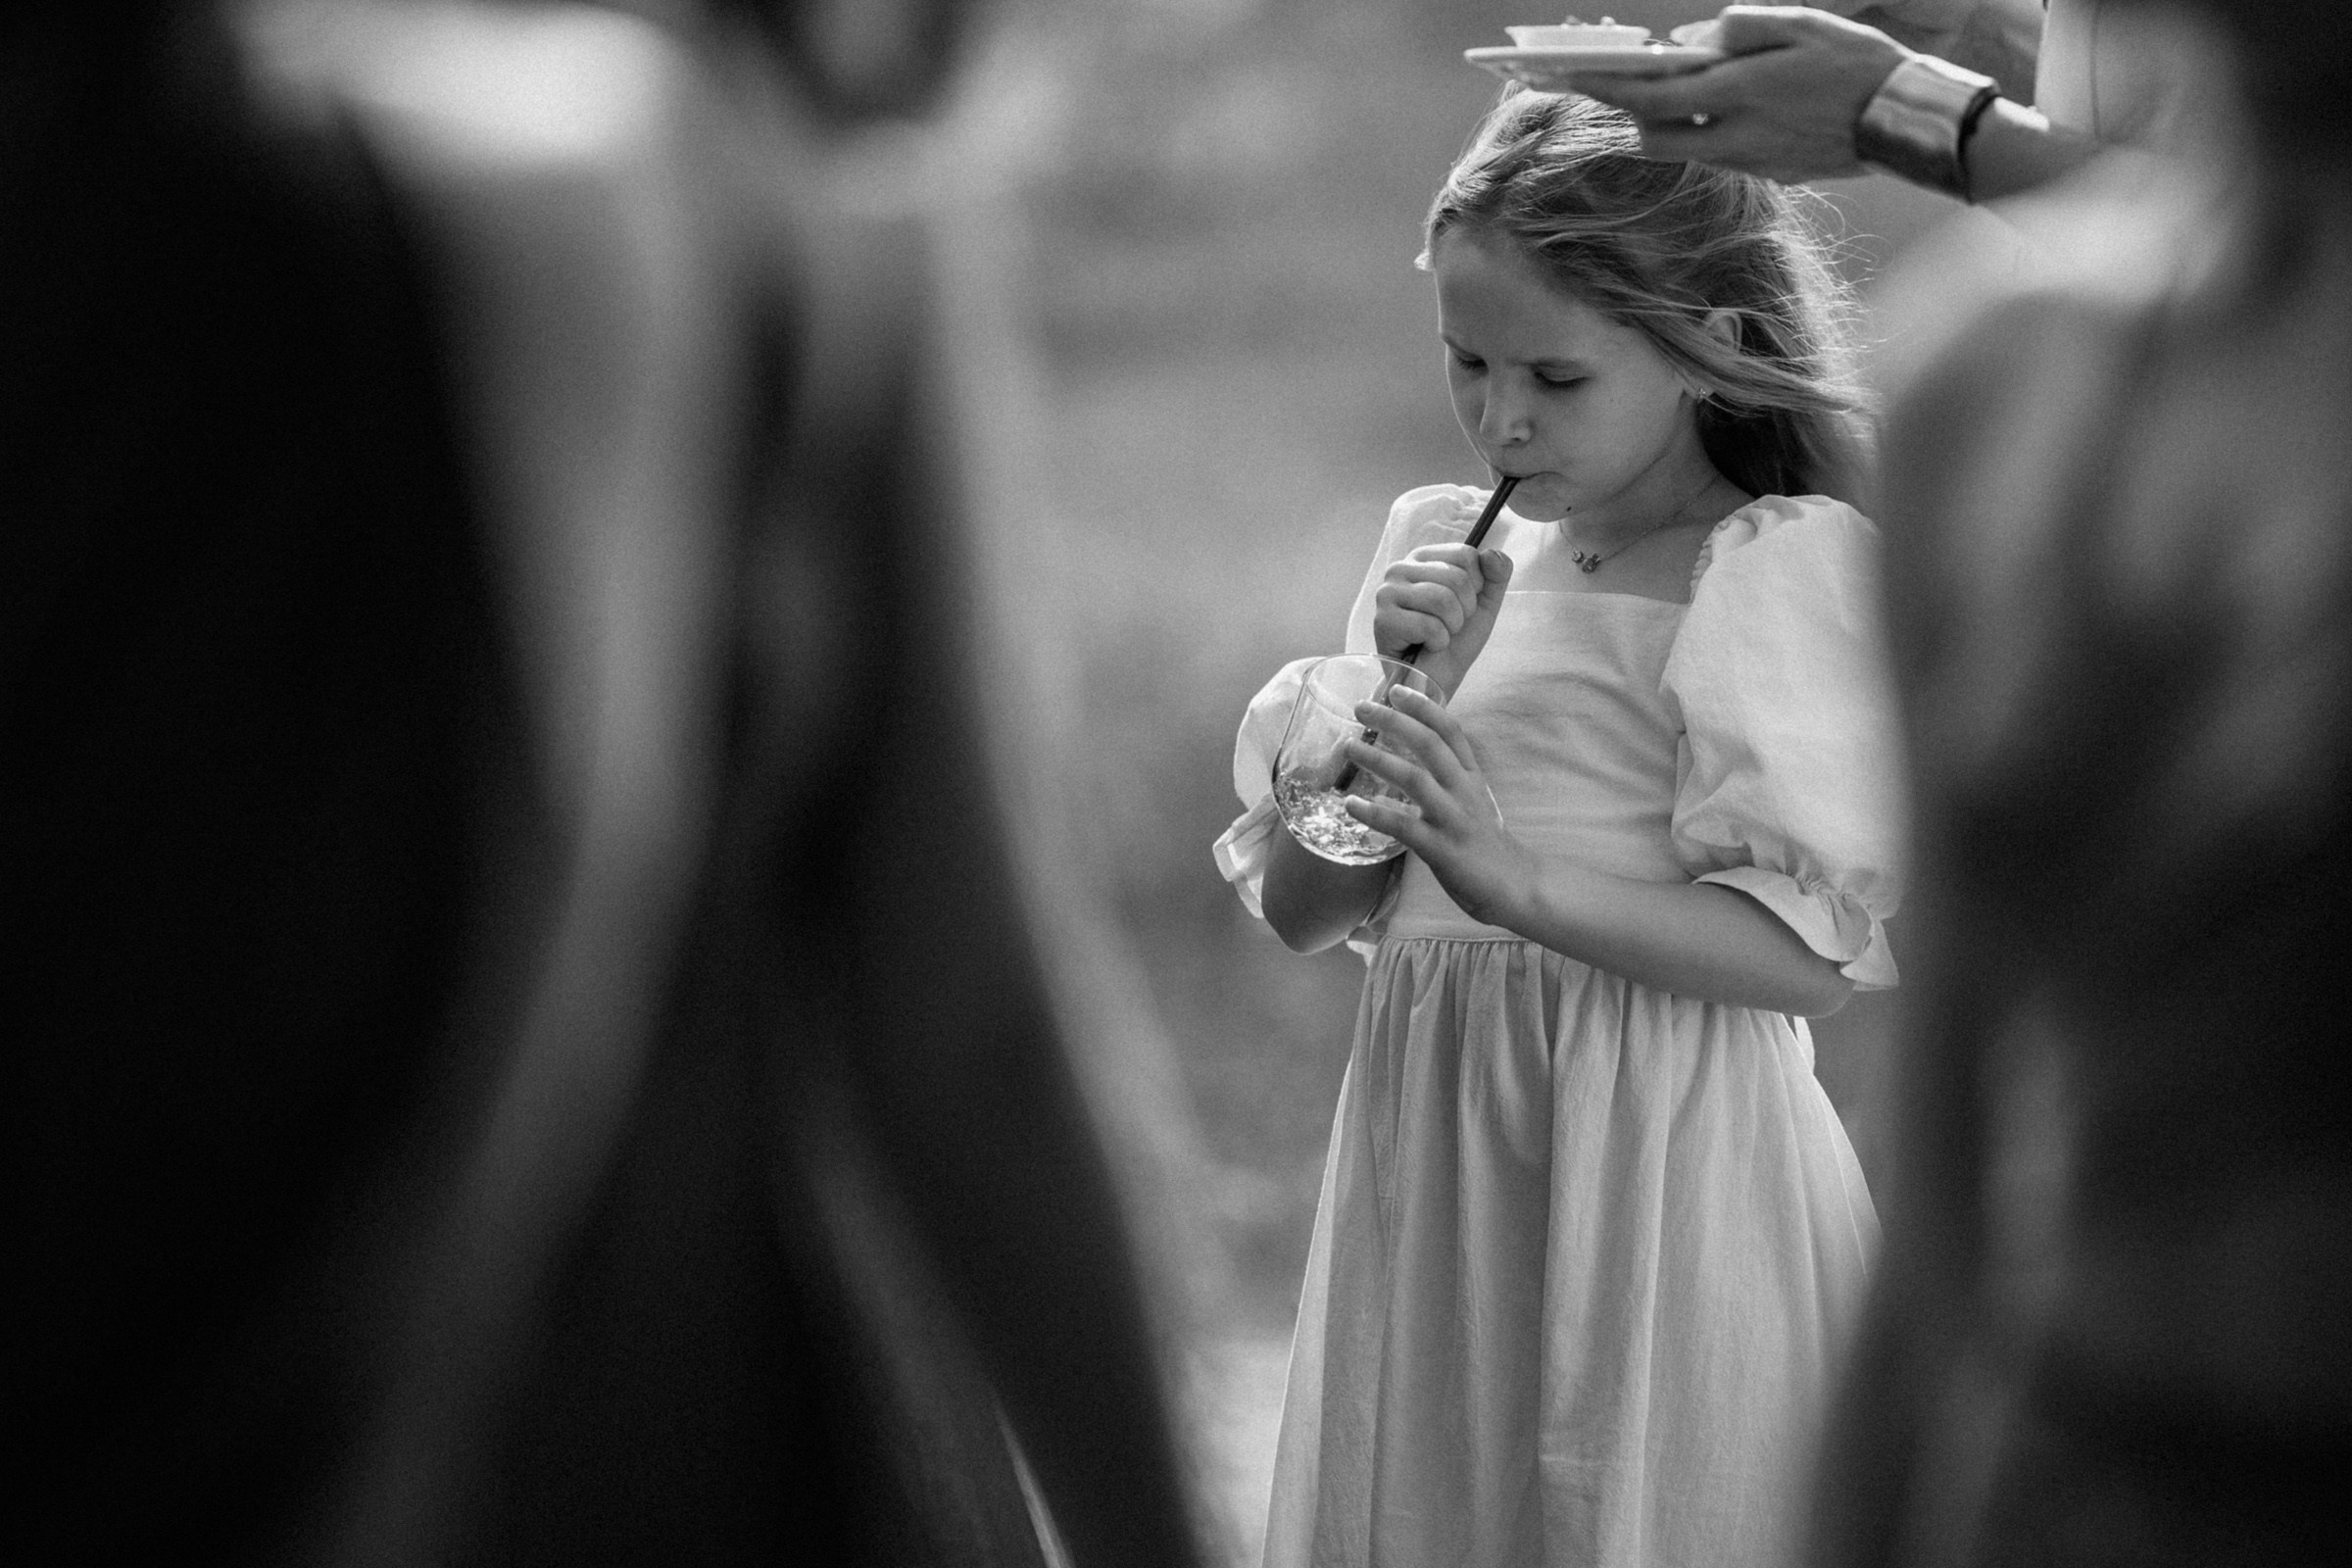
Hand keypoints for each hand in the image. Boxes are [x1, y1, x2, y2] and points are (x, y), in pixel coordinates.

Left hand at [1341, 685, 1528, 928]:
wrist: (1514, 886)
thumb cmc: (1484, 843)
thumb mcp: (1470, 801)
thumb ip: (1443, 781)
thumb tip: (1399, 770)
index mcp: (1471, 777)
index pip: (1450, 730)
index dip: (1424, 707)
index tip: (1396, 689)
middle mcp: (1464, 791)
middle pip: (1429, 744)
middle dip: (1394, 721)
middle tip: (1361, 708)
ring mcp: (1454, 819)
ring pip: (1414, 778)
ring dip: (1378, 759)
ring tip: (1349, 747)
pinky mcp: (1442, 849)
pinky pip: (1404, 826)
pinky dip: (1375, 813)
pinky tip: (1351, 805)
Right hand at [1371, 542, 1512, 697]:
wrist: (1435, 680)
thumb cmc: (1455, 640)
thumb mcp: (1484, 603)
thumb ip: (1496, 574)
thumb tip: (1492, 553)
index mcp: (1423, 559)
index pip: (1466, 554)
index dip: (1476, 585)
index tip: (1463, 604)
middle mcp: (1400, 569)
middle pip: (1457, 578)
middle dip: (1465, 610)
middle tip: (1451, 625)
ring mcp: (1387, 593)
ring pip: (1443, 600)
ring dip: (1452, 627)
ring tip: (1441, 635)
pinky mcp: (1382, 620)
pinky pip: (1429, 626)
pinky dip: (1438, 642)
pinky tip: (1426, 646)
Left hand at [1561, 6, 1907, 182]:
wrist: (1907, 120)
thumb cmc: (1858, 62)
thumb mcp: (1803, 24)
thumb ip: (1739, 28)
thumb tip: (1686, 41)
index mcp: (1741, 95)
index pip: (1652, 98)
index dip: (1609, 87)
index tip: (1576, 75)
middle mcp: (1737, 139)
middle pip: (1654, 138)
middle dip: (1633, 113)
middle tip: (1625, 83)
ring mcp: (1753, 164)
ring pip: (1686, 150)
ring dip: (1670, 122)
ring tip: (1674, 89)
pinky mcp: (1771, 175)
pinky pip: (1722, 155)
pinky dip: (1708, 131)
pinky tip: (1724, 107)